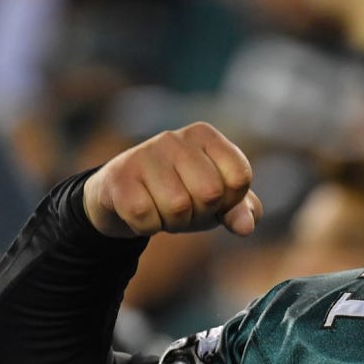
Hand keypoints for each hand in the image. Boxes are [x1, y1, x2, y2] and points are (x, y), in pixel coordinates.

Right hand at [82, 122, 261, 238]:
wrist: (124, 199)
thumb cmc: (182, 194)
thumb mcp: (218, 202)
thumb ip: (242, 210)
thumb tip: (245, 227)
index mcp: (205, 136)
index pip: (239, 177)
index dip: (229, 201)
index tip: (213, 199)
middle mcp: (174, 137)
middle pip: (210, 193)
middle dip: (200, 213)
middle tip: (185, 207)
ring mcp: (144, 153)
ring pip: (178, 207)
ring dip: (173, 222)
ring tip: (162, 209)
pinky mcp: (118, 177)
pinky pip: (145, 217)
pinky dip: (147, 226)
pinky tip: (141, 213)